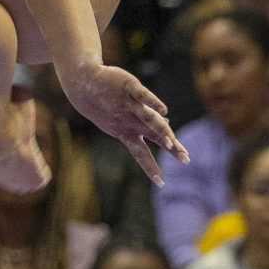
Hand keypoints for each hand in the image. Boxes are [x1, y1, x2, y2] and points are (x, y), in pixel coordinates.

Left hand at [58, 62, 186, 185]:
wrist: (82, 85)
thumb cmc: (105, 104)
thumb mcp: (124, 116)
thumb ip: (146, 121)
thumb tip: (167, 123)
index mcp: (127, 133)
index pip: (142, 154)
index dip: (150, 169)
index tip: (161, 184)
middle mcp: (129, 121)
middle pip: (153, 136)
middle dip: (170, 147)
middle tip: (185, 160)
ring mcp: (129, 104)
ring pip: (148, 118)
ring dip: (160, 131)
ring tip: (171, 143)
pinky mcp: (129, 86)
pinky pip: (142, 95)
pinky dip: (153, 102)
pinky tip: (164, 111)